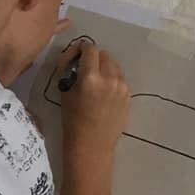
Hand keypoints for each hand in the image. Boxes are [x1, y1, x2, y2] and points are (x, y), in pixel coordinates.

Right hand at [58, 42, 129, 159]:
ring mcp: (122, 86)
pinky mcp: (128, 95)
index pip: (89, 49)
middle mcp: (109, 78)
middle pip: (104, 54)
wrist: (92, 145)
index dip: (80, 49)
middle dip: (92, 58)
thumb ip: (71, 73)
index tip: (74, 57)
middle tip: (83, 69)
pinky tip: (103, 92)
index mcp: (90, 77)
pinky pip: (120, 78)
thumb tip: (74, 61)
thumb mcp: (65, 93)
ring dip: (104, 67)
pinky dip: (111, 79)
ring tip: (95, 81)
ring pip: (114, 65)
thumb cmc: (73, 121)